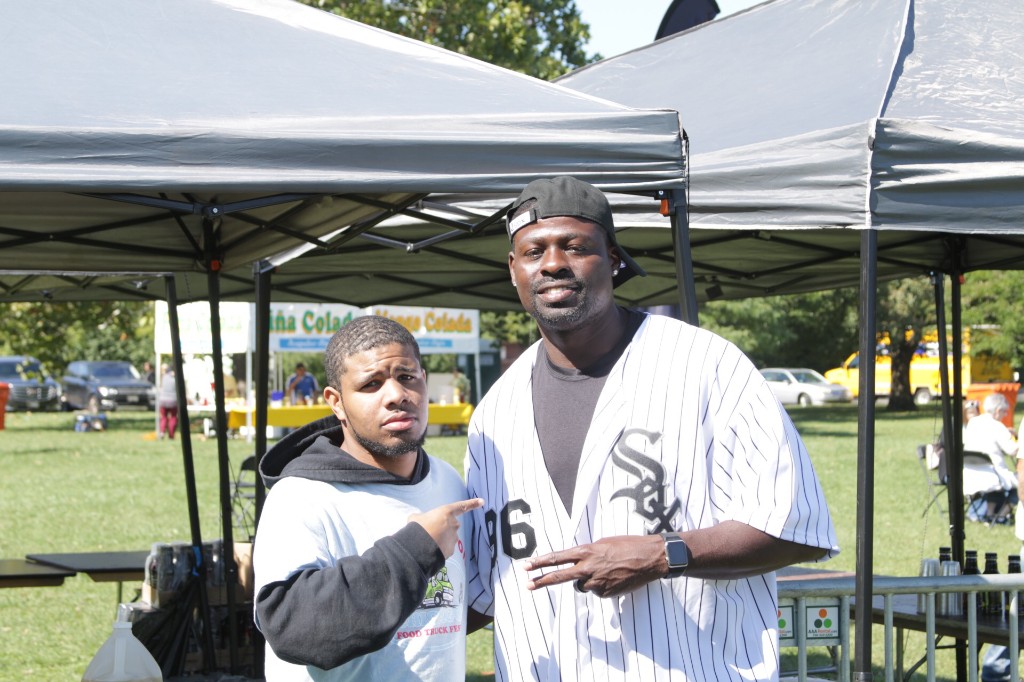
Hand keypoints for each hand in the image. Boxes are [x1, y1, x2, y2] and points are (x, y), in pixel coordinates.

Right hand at [409, 498, 483, 557]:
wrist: (418, 548)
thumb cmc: (417, 528)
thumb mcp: (416, 518)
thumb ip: (422, 518)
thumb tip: (419, 519)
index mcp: (446, 513)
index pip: (461, 507)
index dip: (472, 503)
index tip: (482, 501)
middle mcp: (453, 525)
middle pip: (450, 525)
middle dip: (443, 528)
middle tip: (430, 531)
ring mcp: (454, 538)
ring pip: (448, 537)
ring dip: (440, 539)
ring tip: (428, 542)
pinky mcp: (451, 550)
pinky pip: (446, 548)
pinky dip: (440, 548)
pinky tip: (430, 550)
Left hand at [523, 534, 665, 597]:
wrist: (650, 558)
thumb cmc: (628, 546)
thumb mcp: (603, 543)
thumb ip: (587, 553)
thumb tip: (578, 562)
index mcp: (586, 551)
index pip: (557, 558)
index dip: (540, 562)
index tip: (527, 566)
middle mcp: (588, 567)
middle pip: (559, 576)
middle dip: (541, 580)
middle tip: (527, 585)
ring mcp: (596, 582)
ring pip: (581, 586)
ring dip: (587, 581)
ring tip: (605, 571)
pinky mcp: (605, 593)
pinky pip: (596, 592)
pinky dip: (602, 587)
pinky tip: (615, 578)